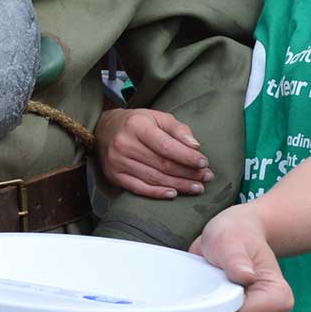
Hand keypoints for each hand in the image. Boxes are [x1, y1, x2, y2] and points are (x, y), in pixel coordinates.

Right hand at [94, 108, 212, 198]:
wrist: (104, 129)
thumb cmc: (137, 123)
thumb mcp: (157, 117)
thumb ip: (178, 129)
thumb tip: (195, 146)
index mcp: (137, 126)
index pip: (166, 146)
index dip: (187, 157)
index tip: (204, 163)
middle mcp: (124, 144)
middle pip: (162, 164)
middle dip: (188, 173)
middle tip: (206, 177)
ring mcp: (118, 162)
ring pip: (154, 178)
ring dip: (179, 185)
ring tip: (197, 188)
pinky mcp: (114, 176)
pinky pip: (139, 188)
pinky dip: (157, 193)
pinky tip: (173, 194)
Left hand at [191, 204, 292, 311]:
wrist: (236, 235)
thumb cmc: (236, 236)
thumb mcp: (230, 241)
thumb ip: (236, 260)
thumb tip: (245, 277)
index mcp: (279, 294)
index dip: (224, 304)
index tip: (218, 283)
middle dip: (221, 310)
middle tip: (218, 282)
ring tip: (221, 286)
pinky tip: (220, 297)